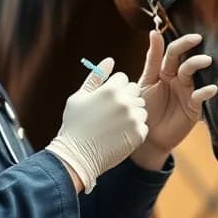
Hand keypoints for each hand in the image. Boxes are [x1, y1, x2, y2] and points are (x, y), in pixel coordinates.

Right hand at [44, 60, 147, 192]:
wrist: (77, 157)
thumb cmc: (75, 125)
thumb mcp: (79, 97)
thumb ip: (96, 76)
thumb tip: (110, 60)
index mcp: (110, 90)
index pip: (123, 78)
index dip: (113, 88)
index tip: (104, 101)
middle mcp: (125, 102)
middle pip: (135, 91)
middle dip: (125, 98)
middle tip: (110, 113)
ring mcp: (133, 119)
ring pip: (141, 108)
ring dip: (132, 114)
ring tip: (114, 125)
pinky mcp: (139, 134)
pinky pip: (143, 125)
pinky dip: (134, 130)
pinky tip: (119, 135)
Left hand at [132, 31, 217, 169]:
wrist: (147, 137)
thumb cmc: (144, 108)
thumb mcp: (146, 82)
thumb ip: (152, 59)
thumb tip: (154, 32)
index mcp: (165, 70)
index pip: (174, 52)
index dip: (181, 42)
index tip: (189, 35)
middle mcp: (178, 78)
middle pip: (186, 60)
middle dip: (191, 48)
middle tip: (198, 41)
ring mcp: (187, 91)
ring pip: (193, 74)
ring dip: (198, 65)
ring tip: (206, 61)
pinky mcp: (194, 107)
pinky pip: (201, 97)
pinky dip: (206, 91)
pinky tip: (211, 88)